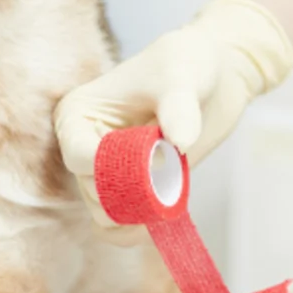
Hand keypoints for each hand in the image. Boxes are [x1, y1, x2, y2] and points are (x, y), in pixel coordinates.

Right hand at [54, 0, 292, 226]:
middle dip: (134, 191)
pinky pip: (119, 228)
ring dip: (141, 212)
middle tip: (174, 171)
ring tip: (175, 187)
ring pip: (106, 215)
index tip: (158, 160)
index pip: (80, 157)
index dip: (115, 168)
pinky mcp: (129, 189)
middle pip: (93, 192)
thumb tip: (179, 142)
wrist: (214, 76)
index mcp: (78, 113)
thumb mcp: (183, 75)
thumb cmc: (188, 62)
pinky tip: (168, 215)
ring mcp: (105, 172)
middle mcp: (83, 146)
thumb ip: (179, 105)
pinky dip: (140, 229)